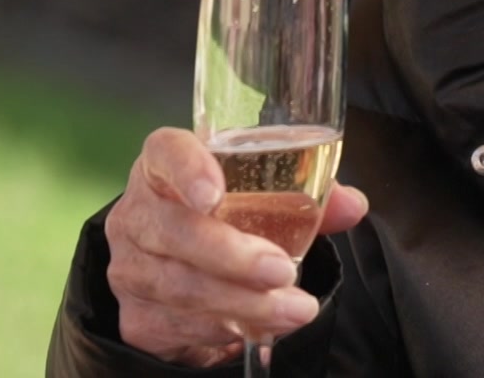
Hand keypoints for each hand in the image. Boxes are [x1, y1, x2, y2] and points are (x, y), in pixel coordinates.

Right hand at [104, 127, 368, 365]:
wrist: (182, 269)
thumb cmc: (228, 218)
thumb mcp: (263, 197)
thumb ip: (308, 194)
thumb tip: (352, 206)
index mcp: (165, 167)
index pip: (166, 153)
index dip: (187, 170)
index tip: (214, 195)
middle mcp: (138, 213)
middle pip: (175, 231)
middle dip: (233, 256)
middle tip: (282, 271)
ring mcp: (130, 268)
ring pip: (182, 287)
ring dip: (244, 303)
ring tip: (293, 308)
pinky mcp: (137, 317)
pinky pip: (180, 327)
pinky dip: (225, 330)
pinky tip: (258, 329)